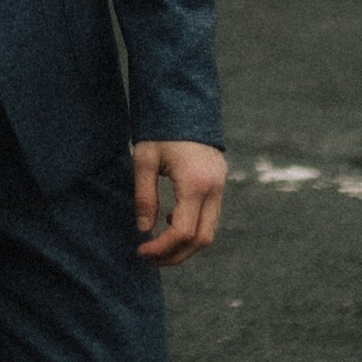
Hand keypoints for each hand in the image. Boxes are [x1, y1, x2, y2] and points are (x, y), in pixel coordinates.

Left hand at [133, 141, 225, 265]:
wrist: (186, 104)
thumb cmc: (161, 130)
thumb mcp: (145, 160)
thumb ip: (144, 196)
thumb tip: (144, 230)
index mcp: (196, 183)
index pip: (183, 231)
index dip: (162, 247)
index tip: (141, 250)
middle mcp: (214, 188)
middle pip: (202, 239)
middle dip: (176, 255)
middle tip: (150, 258)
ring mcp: (221, 186)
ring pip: (210, 231)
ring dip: (186, 245)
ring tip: (158, 245)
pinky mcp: (220, 183)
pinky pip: (211, 217)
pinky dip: (193, 228)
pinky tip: (171, 221)